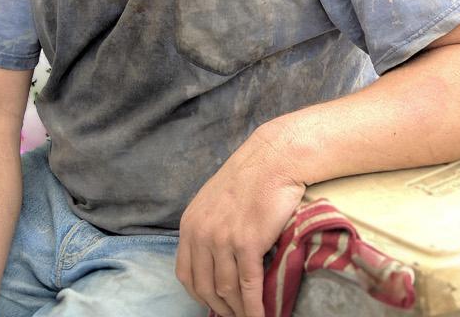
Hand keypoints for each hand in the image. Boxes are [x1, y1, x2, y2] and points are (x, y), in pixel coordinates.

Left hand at [176, 133, 305, 316]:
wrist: (274, 160)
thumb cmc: (251, 178)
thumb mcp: (214, 201)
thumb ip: (209, 228)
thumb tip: (215, 257)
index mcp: (189, 225)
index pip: (185, 274)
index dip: (199, 295)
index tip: (213, 304)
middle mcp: (201, 234)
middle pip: (204, 287)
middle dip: (219, 308)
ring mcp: (222, 239)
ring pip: (226, 289)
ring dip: (238, 310)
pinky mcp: (247, 242)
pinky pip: (248, 285)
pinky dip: (253, 306)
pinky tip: (261, 316)